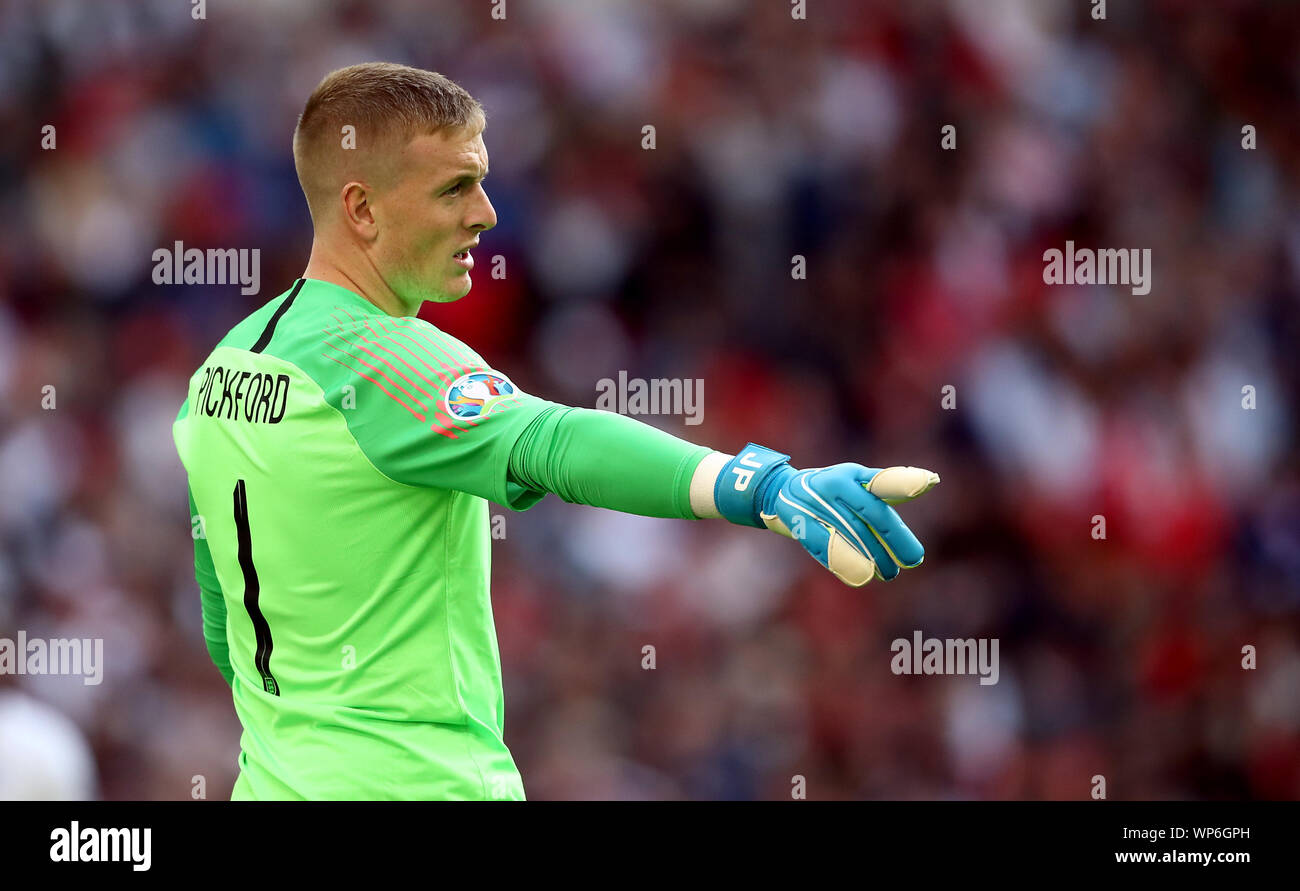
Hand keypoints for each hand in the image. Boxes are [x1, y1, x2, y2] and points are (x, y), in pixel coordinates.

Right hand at [714, 445, 938, 586]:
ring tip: (888, 572)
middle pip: (873, 514)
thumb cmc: (828, 489)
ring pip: (852, 533)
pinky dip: (843, 562)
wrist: (777, 492)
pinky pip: (823, 545)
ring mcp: (815, 503)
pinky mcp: (798, 523)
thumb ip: (890, 486)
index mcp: (852, 475)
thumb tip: (931, 481)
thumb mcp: (856, 481)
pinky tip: (861, 576)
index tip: (927, 483)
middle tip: (912, 559)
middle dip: (895, 539)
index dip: (903, 480)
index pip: (882, 480)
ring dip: (873, 556)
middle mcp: (835, 485)